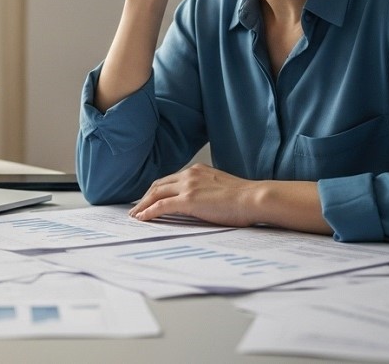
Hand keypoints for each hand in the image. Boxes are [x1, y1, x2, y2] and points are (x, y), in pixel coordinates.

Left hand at [128, 164, 332, 234]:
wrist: (253, 198)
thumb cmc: (243, 198)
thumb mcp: (220, 188)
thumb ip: (206, 190)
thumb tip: (201, 202)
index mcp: (197, 171)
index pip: (170, 179)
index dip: (157, 190)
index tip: (149, 199)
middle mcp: (189, 174)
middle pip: (158, 184)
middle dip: (145, 197)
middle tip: (136, 208)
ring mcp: (188, 186)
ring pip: (156, 193)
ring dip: (143, 205)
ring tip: (135, 215)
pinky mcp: (188, 199)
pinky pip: (161, 205)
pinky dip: (149, 211)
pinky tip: (142, 218)